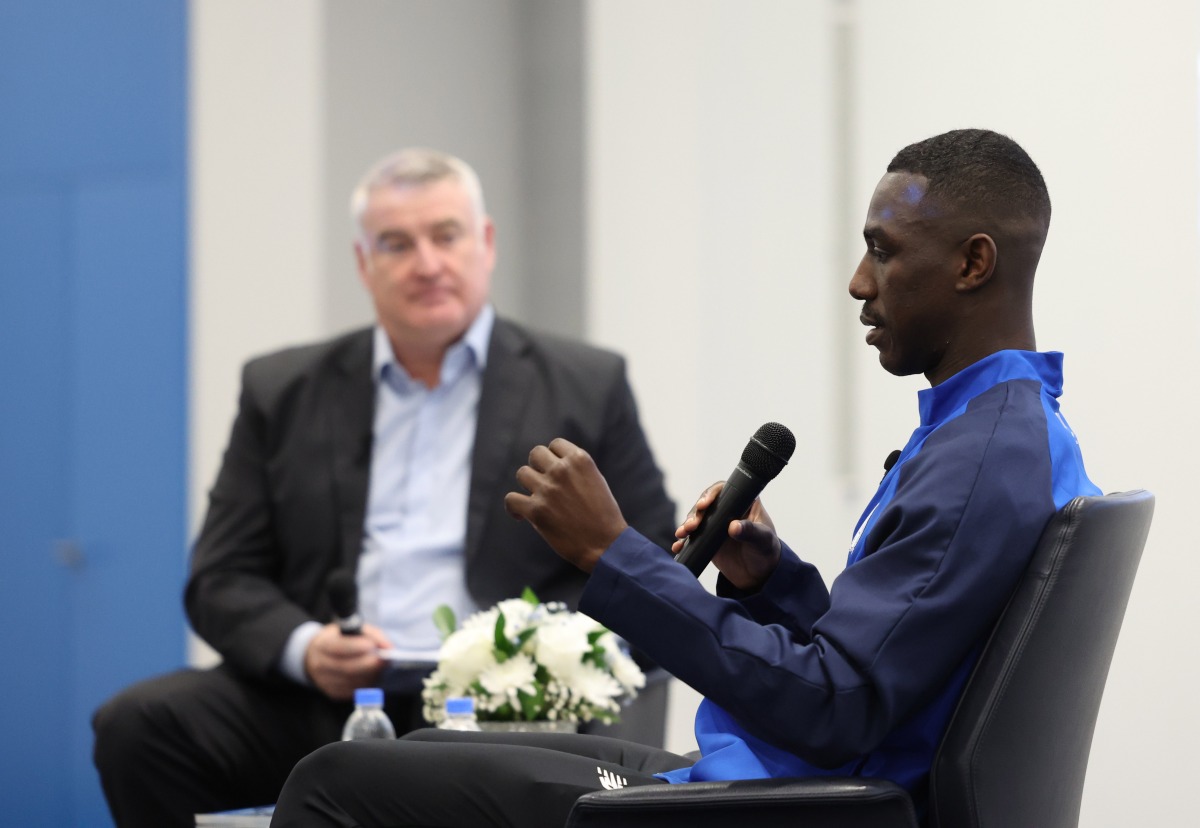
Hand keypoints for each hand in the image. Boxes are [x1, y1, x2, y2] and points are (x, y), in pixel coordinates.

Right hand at [304, 622, 391, 700]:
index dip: (356, 647)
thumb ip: (372, 635)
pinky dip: (366, 684)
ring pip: (352, 681)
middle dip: (368, 664)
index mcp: (322, 644)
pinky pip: (353, 691)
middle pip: (346, 668)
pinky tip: (371, 675)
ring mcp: (324, 681)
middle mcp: (320, 664)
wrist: (318, 654)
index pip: (338, 647)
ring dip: (370, 675)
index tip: (372, 645)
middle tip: (383, 659)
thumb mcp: (353, 629)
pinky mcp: (333, 693)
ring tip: (379, 666)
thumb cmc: (341, 639)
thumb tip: (388, 647)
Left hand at [504, 438, 628, 572]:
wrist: (606, 545)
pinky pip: (511, 499)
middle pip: (536, 454)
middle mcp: (562, 470)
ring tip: (535, 499)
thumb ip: (575, 469)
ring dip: (528, 486)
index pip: (555, 445)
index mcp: (579, 459)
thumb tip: (552, 465)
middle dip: (538, 467)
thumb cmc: (604, 516)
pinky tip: (520, 515)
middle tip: (543, 483)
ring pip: (522, 473)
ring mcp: (547, 489)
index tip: (554, 470)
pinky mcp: (536, 510)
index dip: (553, 457)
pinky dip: (513, 507)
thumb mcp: (596, 480)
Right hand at [672, 481, 780, 591]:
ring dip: (686, 525)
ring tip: (682, 534)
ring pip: (696, 519)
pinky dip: (684, 541)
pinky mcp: (707, 540)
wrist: (759, 575)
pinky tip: (678, 547)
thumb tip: (733, 527)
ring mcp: (716, 525)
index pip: (724, 491)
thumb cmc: (766, 552)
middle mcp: (727, 510)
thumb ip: (750, 532)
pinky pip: (693, 538)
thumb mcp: (763, 541)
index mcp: (744, 502)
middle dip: (695, 513)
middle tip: (692, 525)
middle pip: (706, 505)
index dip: (711, 494)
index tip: (704, 505)